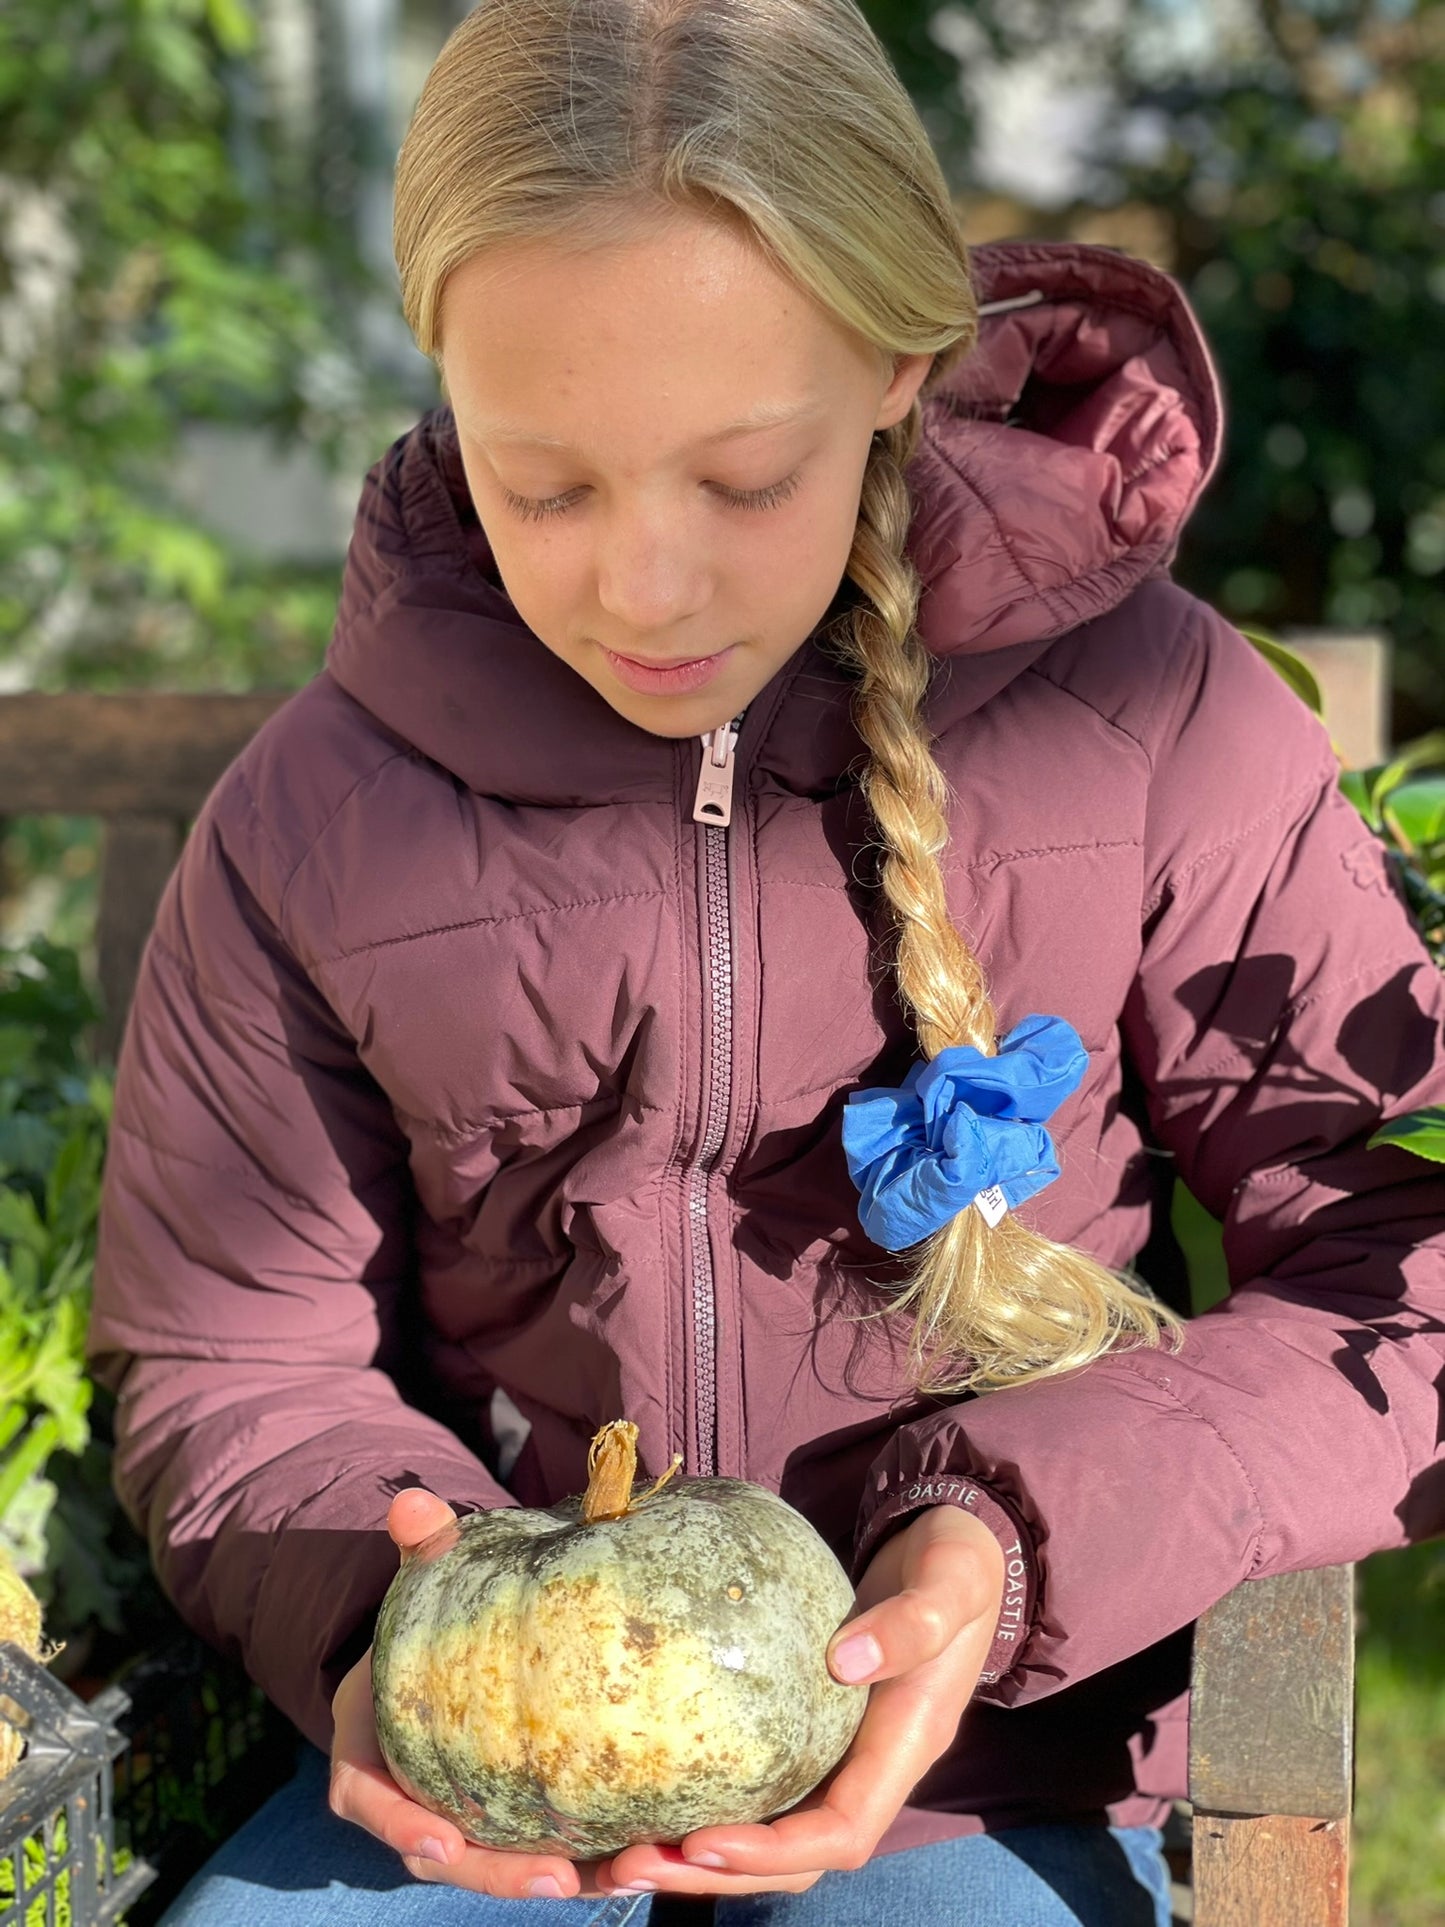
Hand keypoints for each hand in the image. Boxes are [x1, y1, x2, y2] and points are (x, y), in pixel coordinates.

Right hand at [328, 1489, 607, 1899]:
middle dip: (502, 1875)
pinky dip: (590, 1863)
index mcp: (370, 1758)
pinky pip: (545, 1853)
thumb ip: (421, 1548)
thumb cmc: (428, 1625)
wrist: (445, 1657)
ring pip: (503, 1867)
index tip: (439, 1843)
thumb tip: (412, 1502)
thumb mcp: (421, 1586)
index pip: (371, 1803)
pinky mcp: (513, 1826)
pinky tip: (641, 1862)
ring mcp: (463, 1822)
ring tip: (625, 1875)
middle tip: (563, 1877)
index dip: (400, 1827)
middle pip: (447, 1856)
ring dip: (563, 1880)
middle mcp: (413, 1805)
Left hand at [599, 1504, 1006, 1898]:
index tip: (702, 1842)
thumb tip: (844, 1661)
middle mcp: (869, 1768)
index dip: (774, 1850)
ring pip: (771, 1833)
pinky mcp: (808, 1730)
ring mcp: (839, 1754)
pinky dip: (706, 1800)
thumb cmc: (957, 1566)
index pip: (842, 1833)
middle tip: (630, 1864)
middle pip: (793, 1857)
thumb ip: (913, 1622)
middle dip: (715, 1873)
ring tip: (621, 1854)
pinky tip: (646, 1791)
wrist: (956, 1554)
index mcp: (905, 1746)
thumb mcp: (950, 1582)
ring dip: (698, 1854)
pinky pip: (757, 1785)